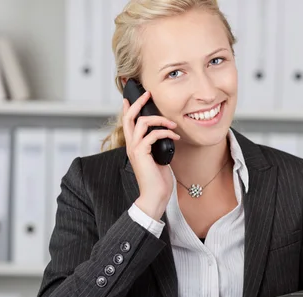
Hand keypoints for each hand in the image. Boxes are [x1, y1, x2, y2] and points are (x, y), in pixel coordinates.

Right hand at [122, 90, 179, 219]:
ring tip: (172, 124)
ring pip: (141, 123)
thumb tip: (166, 134)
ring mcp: (135, 149)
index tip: (133, 97)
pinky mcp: (141, 154)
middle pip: (129, 117)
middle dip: (138, 103)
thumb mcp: (158, 158)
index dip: (130, 108)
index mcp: (134, 146)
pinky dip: (165, 133)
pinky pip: (152, 135)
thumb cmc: (158, 180)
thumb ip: (157, 145)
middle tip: (148, 94)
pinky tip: (175, 137)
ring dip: (159, 119)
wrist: (155, 196)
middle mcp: (131, 146)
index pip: (127, 122)